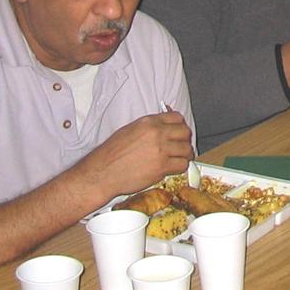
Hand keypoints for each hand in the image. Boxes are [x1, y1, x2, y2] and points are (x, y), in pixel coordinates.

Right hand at [73, 111, 193, 199]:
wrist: (103, 172)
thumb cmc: (111, 154)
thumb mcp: (130, 130)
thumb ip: (149, 127)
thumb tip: (162, 126)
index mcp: (148, 122)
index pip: (176, 117)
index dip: (180, 125)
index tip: (179, 132)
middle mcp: (157, 133)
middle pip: (185, 132)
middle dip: (185, 140)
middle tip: (182, 146)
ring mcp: (161, 150)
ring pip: (186, 149)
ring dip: (185, 155)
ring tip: (180, 158)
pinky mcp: (162, 166)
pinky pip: (182, 165)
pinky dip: (180, 167)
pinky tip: (174, 168)